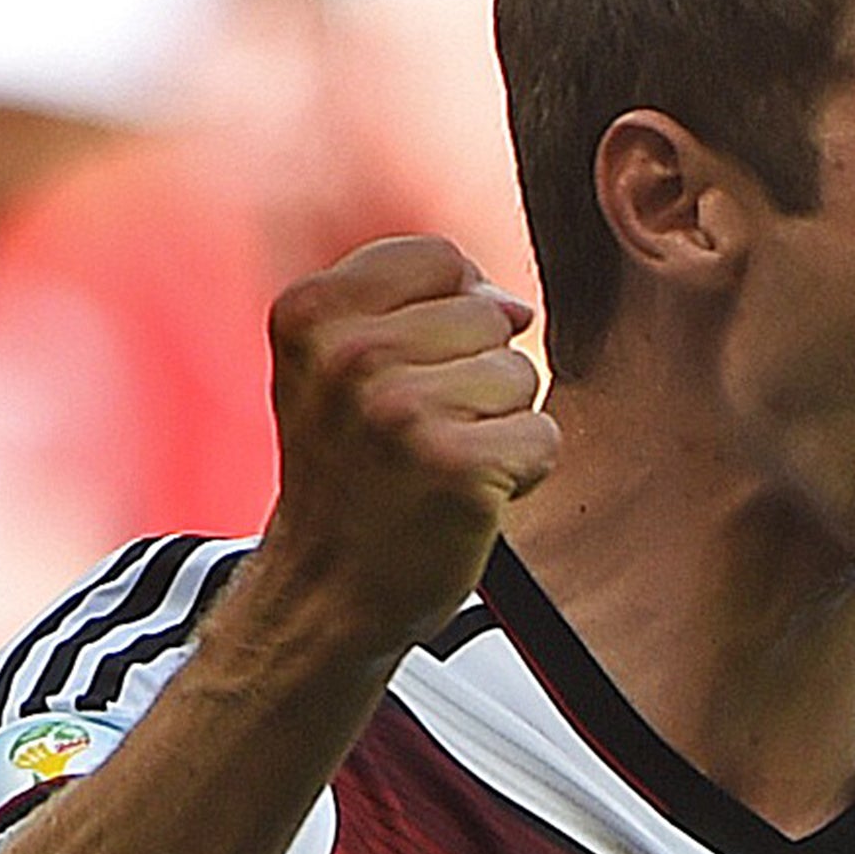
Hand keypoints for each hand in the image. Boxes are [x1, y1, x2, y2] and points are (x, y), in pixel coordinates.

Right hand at [253, 234, 558, 652]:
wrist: (326, 593)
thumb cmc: (347, 475)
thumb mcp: (332, 366)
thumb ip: (411, 306)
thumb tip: (514, 305)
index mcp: (311, 312)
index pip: (441, 260)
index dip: (449, 311)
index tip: (411, 369)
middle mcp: (350, 355)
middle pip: (487, 315)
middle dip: (475, 372)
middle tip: (418, 434)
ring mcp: (402, 411)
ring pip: (520, 373)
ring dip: (498, 423)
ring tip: (437, 464)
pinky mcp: (457, 467)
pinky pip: (543, 436)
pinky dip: (522, 472)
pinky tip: (467, 496)